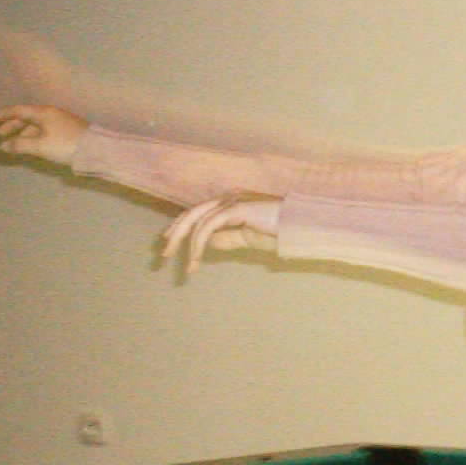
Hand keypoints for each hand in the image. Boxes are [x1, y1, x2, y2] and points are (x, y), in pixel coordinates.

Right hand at [0, 104, 87, 166]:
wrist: (97, 149)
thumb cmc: (66, 145)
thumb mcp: (40, 146)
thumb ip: (20, 145)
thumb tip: (4, 145)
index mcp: (43, 112)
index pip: (18, 110)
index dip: (2, 115)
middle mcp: (50, 113)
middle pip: (26, 117)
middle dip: (11, 125)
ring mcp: (60, 121)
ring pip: (36, 125)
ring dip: (22, 133)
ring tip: (13, 144)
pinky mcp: (67, 130)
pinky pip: (44, 130)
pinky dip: (33, 136)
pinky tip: (31, 145)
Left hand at [161, 193, 281, 272]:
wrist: (300, 226)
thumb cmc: (281, 230)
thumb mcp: (248, 237)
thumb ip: (229, 238)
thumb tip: (208, 243)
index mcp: (230, 202)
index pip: (198, 211)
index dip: (180, 225)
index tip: (168, 241)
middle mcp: (228, 197)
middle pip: (192, 213)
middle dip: (175, 233)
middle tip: (165, 255)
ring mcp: (232, 201)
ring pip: (197, 220)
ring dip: (187, 245)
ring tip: (186, 267)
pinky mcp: (236, 208)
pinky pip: (209, 226)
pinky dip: (199, 244)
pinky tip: (197, 259)